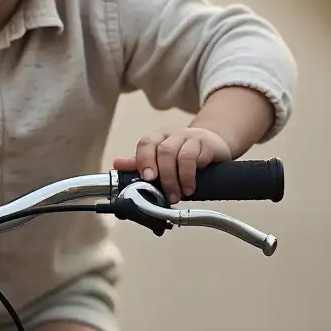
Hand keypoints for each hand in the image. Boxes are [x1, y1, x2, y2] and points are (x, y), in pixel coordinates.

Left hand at [113, 127, 231, 203]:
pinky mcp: (206, 144)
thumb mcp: (160, 160)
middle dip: (162, 175)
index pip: (146, 143)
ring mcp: (190, 138)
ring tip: (179, 195)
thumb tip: (117, 164)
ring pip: (178, 154)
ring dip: (176, 178)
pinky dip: (190, 175)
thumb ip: (140, 163)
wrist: (213, 144)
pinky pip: (195, 157)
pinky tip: (190, 187)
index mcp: (158, 138)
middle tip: (166, 195)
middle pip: (162, 150)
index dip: (144, 160)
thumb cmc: (183, 155)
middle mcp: (172, 135)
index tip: (147, 178)